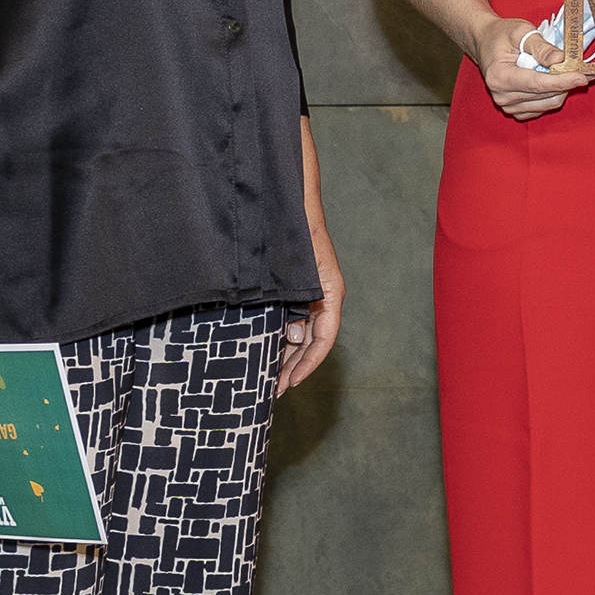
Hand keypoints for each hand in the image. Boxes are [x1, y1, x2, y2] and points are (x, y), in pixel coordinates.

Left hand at [280, 226, 343, 392]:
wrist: (288, 204)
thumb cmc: (295, 233)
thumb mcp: (295, 273)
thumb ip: (294, 305)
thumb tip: (290, 338)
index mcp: (330, 294)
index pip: (324, 340)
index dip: (308, 364)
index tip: (291, 382)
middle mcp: (323, 298)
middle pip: (311, 343)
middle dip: (293, 367)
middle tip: (274, 390)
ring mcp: (310, 296)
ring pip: (300, 335)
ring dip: (286, 356)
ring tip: (268, 378)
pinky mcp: (296, 292)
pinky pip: (291, 321)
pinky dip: (280, 338)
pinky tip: (265, 350)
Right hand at [471, 14, 594, 121]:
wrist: (485, 43)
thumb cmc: (502, 35)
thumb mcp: (521, 31)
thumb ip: (541, 47)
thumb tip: (561, 59)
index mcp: (500, 76)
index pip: (537, 83)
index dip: (562, 81)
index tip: (584, 76)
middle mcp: (502, 96)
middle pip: (546, 95)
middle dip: (569, 81)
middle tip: (590, 69)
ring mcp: (508, 106)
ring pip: (549, 103)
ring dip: (564, 88)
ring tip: (574, 71)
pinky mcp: (517, 110)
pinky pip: (544, 106)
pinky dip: (555, 93)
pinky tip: (557, 79)